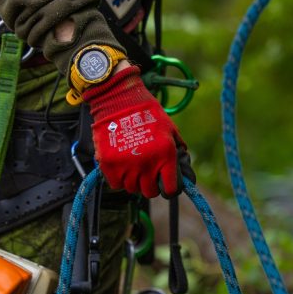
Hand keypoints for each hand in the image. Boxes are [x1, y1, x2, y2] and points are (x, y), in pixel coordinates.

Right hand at [84, 65, 192, 198]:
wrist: (118, 100)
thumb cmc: (146, 112)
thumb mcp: (169, 129)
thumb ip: (177, 150)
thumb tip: (183, 169)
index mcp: (165, 156)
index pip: (170, 189)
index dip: (169, 189)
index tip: (165, 185)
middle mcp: (147, 164)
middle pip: (149, 192)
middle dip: (150, 184)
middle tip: (147, 173)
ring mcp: (126, 166)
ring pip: (132, 189)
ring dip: (133, 181)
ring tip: (132, 166)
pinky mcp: (109, 166)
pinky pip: (116, 184)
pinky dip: (118, 178)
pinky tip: (121, 166)